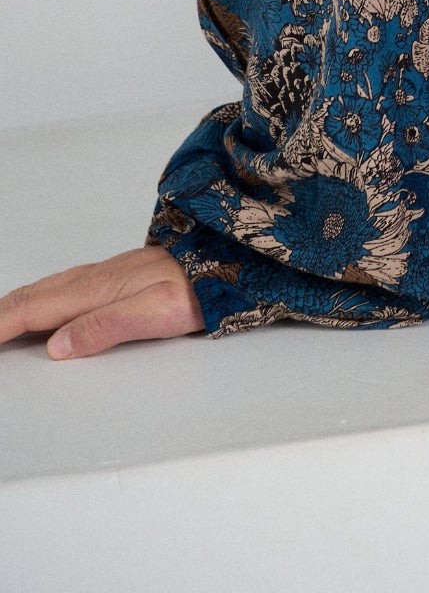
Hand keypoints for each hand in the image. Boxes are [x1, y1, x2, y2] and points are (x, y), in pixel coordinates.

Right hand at [0, 244, 202, 359]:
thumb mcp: (154, 314)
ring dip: (17, 304)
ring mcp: (105, 275)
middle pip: (34, 296)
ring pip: (47, 289)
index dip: (2, 324)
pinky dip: (39, 298)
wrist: (228, 261)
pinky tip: (42, 306)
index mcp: (98, 289)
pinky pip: (64, 286)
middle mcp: (96, 278)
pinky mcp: (117, 277)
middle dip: (2, 313)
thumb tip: (57, 346)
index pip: (35, 308)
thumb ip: (104, 327)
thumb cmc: (196, 288)